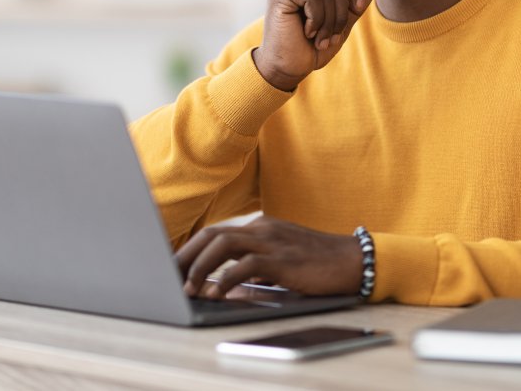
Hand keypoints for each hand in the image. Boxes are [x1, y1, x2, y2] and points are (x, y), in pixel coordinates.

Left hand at [177, 216, 362, 298]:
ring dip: (200, 266)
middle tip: (167, 276)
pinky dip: (227, 278)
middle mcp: (262, 228)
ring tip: (187, 287)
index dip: (190, 249)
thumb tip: (222, 286)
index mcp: (260, 227)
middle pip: (211, 235)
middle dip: (185, 256)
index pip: (216, 233)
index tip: (172, 266)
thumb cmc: (317, 263)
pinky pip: (246, 265)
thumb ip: (252, 268)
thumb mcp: (279, 261)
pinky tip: (217, 293)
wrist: (353, 260)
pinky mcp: (282, 258)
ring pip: (223, 244)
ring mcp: (272, 241)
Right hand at [253, 0, 377, 90]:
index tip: (357, 9)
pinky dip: (316, 20)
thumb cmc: (311, 48)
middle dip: (341, 13)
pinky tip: (306, 33)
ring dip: (329, 22)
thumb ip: (355, 2)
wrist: (288, 68)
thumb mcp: (341, 23)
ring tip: (318, 38)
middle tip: (330, 36)